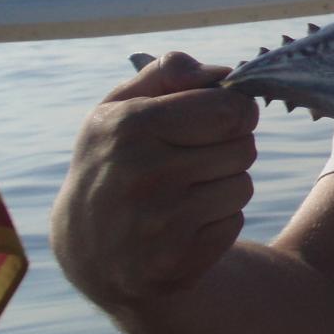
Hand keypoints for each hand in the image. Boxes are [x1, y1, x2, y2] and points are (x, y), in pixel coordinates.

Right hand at [50, 52, 259, 307]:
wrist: (89, 252)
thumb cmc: (116, 160)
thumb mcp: (122, 107)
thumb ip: (168, 72)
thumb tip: (223, 73)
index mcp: (130, 126)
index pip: (231, 110)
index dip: (237, 111)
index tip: (223, 118)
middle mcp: (142, 174)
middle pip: (244, 147)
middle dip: (231, 148)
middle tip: (197, 157)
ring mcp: (159, 223)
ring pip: (243, 186)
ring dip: (225, 186)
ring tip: (185, 192)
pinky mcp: (177, 261)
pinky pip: (234, 222)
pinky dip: (218, 220)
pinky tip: (183, 223)